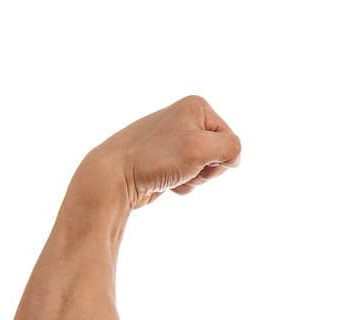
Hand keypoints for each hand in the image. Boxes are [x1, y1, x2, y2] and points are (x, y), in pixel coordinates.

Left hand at [84, 95, 241, 209]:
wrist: (114, 175)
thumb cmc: (155, 159)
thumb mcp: (200, 148)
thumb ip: (231, 148)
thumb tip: (234, 158)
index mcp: (197, 106)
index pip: (231, 141)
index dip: (218, 158)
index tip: (193, 157)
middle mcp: (187, 118)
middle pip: (220, 155)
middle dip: (206, 170)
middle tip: (182, 167)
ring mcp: (176, 138)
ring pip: (206, 169)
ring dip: (194, 179)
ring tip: (171, 174)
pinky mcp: (168, 158)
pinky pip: (191, 177)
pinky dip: (182, 184)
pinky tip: (165, 180)